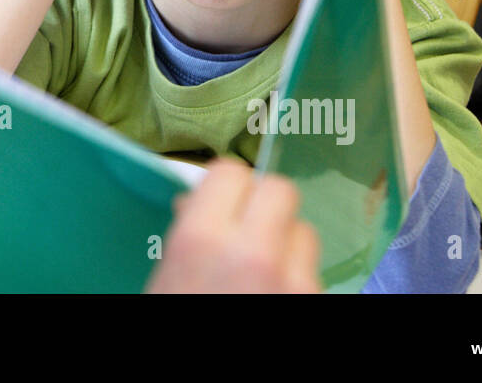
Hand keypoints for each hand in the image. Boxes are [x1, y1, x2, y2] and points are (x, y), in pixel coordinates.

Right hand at [146, 158, 321, 293]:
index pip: (232, 171)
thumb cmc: (175, 309)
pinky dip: (295, 276)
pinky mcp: (314, 298)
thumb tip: (197, 203)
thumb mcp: (167, 270)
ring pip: (304, 230)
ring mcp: (291, 279)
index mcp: (201, 238)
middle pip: (280, 189)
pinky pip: (313, 269)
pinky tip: (274, 291)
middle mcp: (252, 252)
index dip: (228, 184)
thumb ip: (190, 230)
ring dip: (286, 242)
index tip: (223, 198)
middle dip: (266, 203)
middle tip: (250, 226)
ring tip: (264, 266)